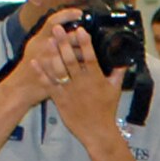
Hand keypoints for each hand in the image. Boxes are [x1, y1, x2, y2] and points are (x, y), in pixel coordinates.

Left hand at [23, 11, 125, 143]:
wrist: (98, 132)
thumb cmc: (107, 111)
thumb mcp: (115, 91)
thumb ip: (117, 74)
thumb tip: (123, 61)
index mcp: (96, 79)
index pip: (91, 57)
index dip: (85, 43)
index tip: (80, 29)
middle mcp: (82, 82)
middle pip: (71, 59)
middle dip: (64, 42)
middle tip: (57, 28)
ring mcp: (70, 90)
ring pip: (59, 69)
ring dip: (52, 54)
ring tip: (47, 41)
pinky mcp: (60, 98)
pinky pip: (49, 83)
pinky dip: (41, 73)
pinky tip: (35, 62)